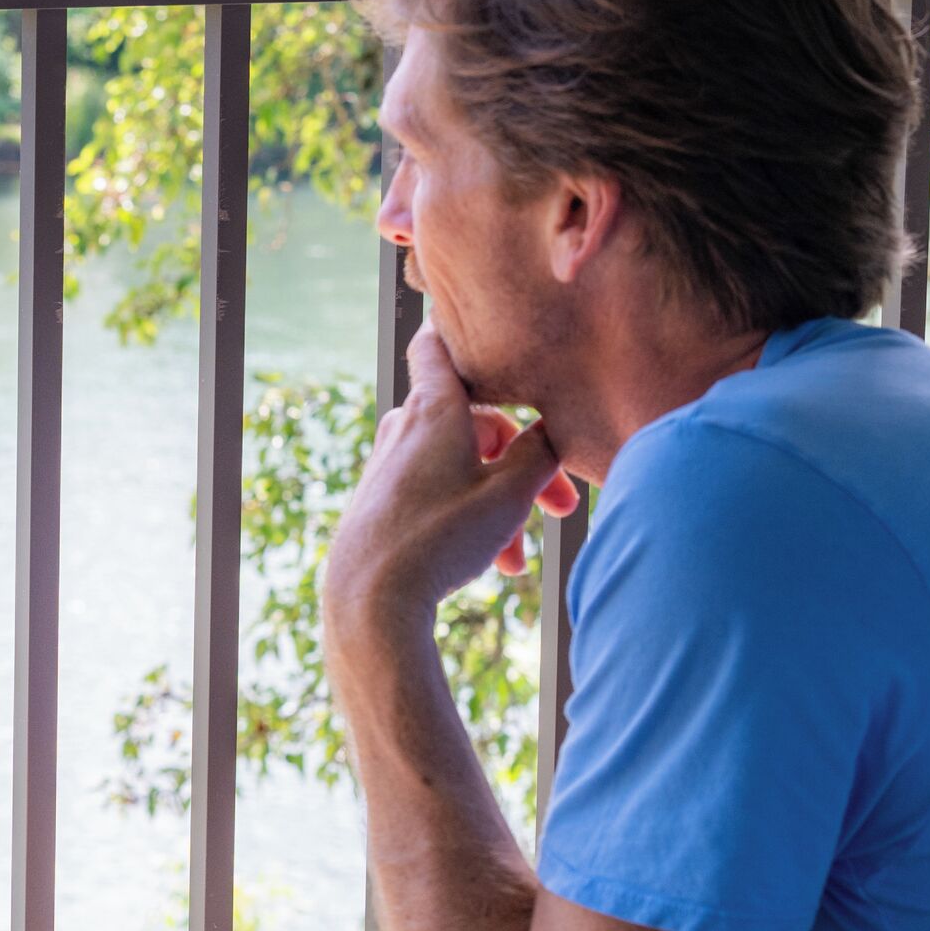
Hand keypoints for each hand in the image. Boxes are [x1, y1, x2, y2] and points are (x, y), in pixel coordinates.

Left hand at [325, 325, 581, 625]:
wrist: (368, 599)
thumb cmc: (440, 539)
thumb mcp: (509, 495)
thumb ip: (540, 452)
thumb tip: (551, 429)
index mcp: (435, 408)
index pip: (439, 343)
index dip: (462, 331)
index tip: (489, 331)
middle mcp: (406, 426)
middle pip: (475, 425)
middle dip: (521, 464)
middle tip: (561, 509)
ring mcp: (389, 463)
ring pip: (461, 468)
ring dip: (499, 505)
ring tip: (518, 559)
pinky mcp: (381, 499)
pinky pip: (438, 494)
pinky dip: (468, 518)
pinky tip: (492, 563)